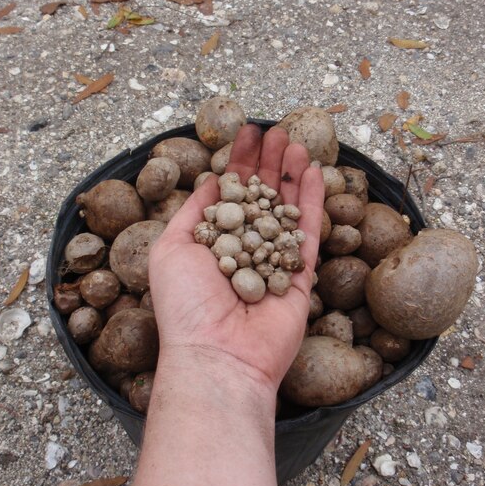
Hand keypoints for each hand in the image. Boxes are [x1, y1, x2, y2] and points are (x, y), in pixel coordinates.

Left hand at [148, 124, 324, 391]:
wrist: (219, 354)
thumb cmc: (186, 305)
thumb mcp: (172, 248)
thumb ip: (194, 212)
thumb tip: (212, 182)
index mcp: (211, 243)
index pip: (228, 194)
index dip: (238, 163)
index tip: (248, 134)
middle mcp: (243, 249)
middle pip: (260, 196)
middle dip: (267, 162)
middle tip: (276, 131)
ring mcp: (272, 261)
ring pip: (286, 208)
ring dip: (290, 174)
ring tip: (294, 141)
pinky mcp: (299, 275)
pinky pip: (308, 232)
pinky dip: (312, 202)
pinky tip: (312, 172)